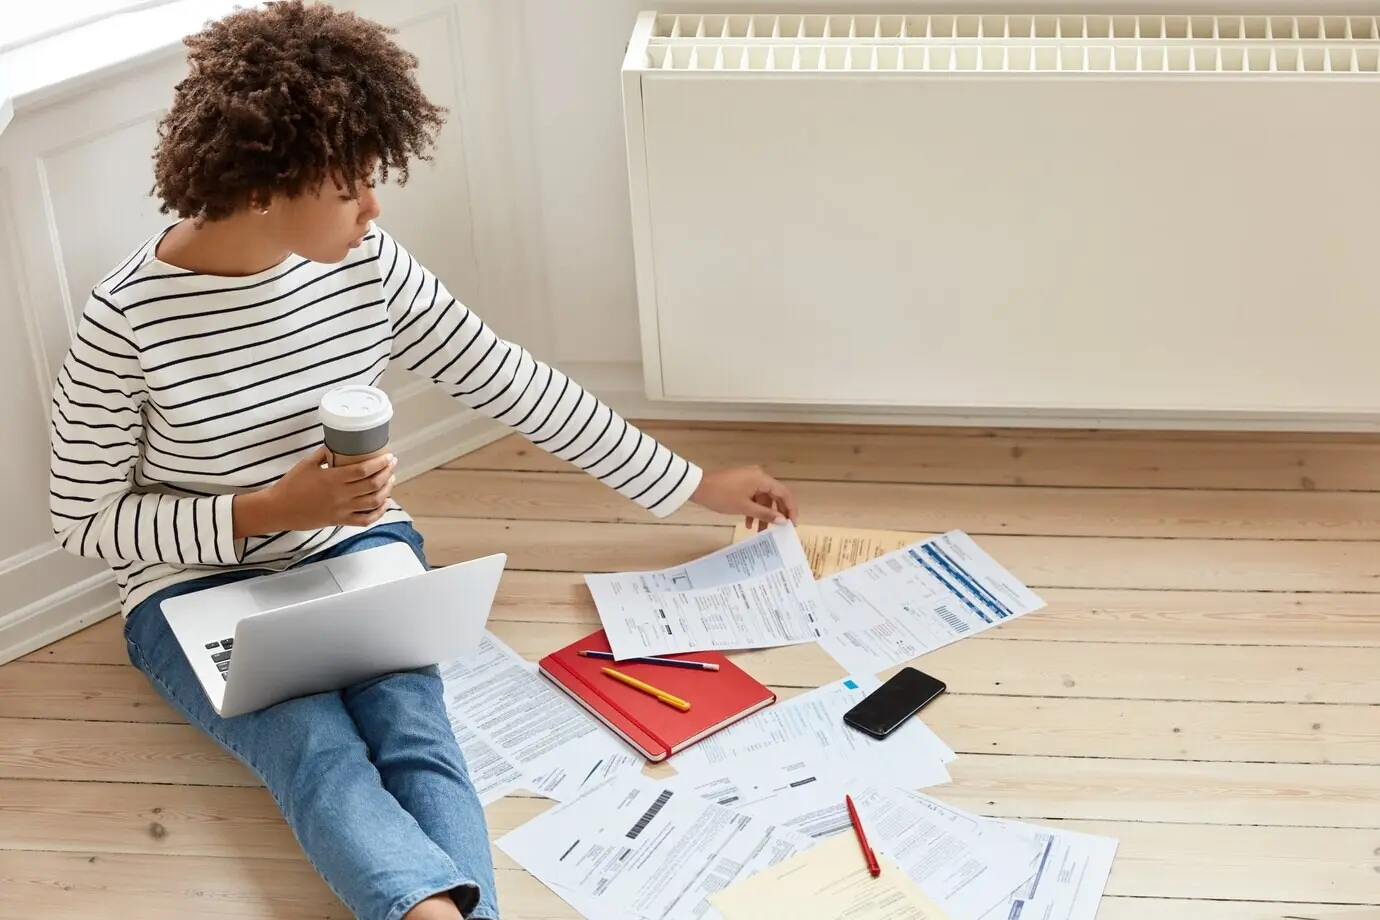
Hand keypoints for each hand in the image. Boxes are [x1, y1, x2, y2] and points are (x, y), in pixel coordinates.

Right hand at [234, 447, 396, 536]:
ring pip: (373, 502)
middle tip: (392, 465)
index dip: (380, 463)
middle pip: (372, 485)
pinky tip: (384, 503)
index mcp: (332, 479)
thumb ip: (325, 453)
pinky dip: (378, 513)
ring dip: (386, 491)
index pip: (363, 470)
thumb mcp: (307, 463)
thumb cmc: (291, 484)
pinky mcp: (340, 521)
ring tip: (390, 480)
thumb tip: (339, 443)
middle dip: (387, 474)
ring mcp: (341, 510)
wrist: (279, 509)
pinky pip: (364, 520)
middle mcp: (340, 495)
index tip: (389, 457)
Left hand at [691, 466, 798, 531]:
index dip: (791, 510)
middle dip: (777, 514)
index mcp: (763, 479)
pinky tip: (749, 523)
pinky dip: (753, 509)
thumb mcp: (744, 507)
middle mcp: (759, 476)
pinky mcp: (742, 483)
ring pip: (763, 498)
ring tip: (761, 532)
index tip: (792, 525)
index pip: (784, 494)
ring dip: (763, 514)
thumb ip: (765, 514)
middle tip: (780, 530)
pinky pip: (753, 497)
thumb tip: (783, 520)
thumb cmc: (722, 496)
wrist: (698, 487)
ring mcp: (750, 479)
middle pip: (775, 496)